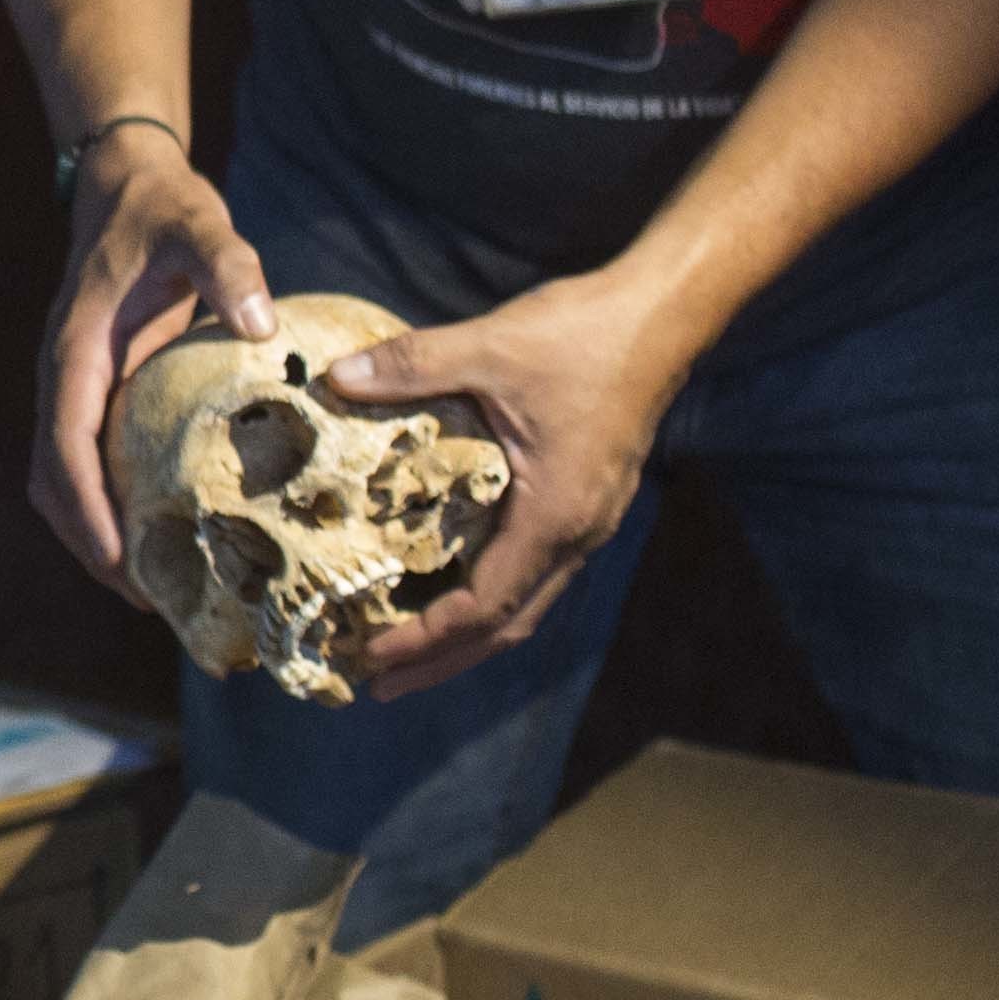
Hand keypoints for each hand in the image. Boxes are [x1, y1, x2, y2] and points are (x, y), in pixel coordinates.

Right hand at [32, 131, 274, 595]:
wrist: (126, 189)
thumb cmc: (164, 210)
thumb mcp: (200, 225)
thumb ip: (230, 266)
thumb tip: (264, 328)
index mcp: (76, 349)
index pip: (65, 442)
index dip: (85, 506)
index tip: (117, 561)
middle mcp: (63, 377)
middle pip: (52, 480)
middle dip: (90, 543)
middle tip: (148, 600)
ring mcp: (75, 388)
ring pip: (61, 479)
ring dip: (94, 534)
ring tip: (153, 589)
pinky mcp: (96, 392)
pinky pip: (88, 463)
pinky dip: (110, 506)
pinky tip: (161, 532)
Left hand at [309, 270, 698, 696]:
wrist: (663, 314)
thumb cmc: (585, 334)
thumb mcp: (489, 345)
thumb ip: (413, 366)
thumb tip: (335, 378)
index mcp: (554, 514)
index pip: (484, 606)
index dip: (425, 639)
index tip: (370, 657)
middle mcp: (577, 531)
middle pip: (507, 625)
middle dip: (441, 660)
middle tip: (376, 684)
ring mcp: (588, 519)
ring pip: (526, 602)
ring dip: (467, 634)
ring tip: (407, 653)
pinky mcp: (586, 498)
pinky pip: (535, 569)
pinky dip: (490, 594)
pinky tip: (451, 586)